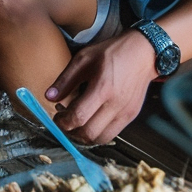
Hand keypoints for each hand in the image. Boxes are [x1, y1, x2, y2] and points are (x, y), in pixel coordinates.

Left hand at [46, 29, 157, 143]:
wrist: (143, 53)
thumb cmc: (112, 52)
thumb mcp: (84, 58)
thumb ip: (65, 80)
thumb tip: (48, 97)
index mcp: (102, 88)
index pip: (79, 117)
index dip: (63, 122)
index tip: (56, 117)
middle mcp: (116, 104)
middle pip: (89, 133)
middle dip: (71, 132)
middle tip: (64, 121)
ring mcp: (126, 112)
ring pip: (101, 138)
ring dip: (85, 136)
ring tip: (77, 122)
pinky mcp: (131, 116)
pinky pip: (112, 133)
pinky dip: (98, 133)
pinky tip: (91, 120)